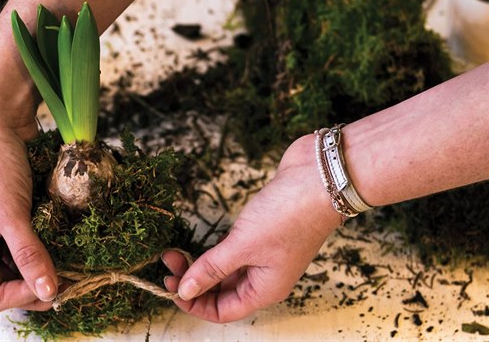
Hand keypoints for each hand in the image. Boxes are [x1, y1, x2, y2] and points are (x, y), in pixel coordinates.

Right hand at [0, 118, 57, 312]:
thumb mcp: (11, 212)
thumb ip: (29, 253)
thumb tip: (49, 292)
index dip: (23, 296)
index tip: (55, 286)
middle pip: (9, 282)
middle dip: (39, 282)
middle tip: (73, 278)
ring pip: (24, 263)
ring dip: (47, 265)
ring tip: (74, 262)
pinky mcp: (15, 216)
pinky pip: (32, 241)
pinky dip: (49, 245)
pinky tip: (68, 243)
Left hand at [162, 134, 342, 322]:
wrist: (320, 177)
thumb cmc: (289, 215)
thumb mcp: (242, 245)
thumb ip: (211, 268)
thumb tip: (184, 291)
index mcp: (266, 289)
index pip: (224, 311)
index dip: (195, 304)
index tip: (170, 288)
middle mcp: (265, 275)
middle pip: (222, 290)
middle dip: (193, 281)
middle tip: (168, 263)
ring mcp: (265, 252)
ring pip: (226, 268)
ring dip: (200, 263)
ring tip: (174, 252)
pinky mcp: (262, 231)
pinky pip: (233, 248)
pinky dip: (214, 248)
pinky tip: (200, 241)